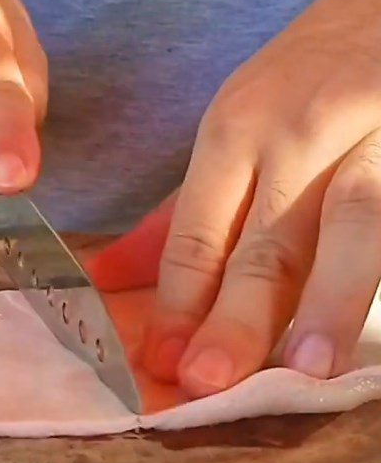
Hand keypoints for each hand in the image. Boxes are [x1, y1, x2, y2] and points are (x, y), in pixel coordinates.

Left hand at [138, 0, 380, 396]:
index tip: (160, 363)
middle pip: (264, 242)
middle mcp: (300, 134)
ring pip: (349, 226)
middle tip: (208, 379)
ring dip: (326, 302)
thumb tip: (107, 278)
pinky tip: (367, 326)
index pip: (197, 237)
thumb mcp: (233, 130)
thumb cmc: (303, 82)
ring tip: (306, 367)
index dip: (176, 306)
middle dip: (234, 317)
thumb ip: (181, 214)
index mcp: (236, 132)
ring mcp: (373, 137)